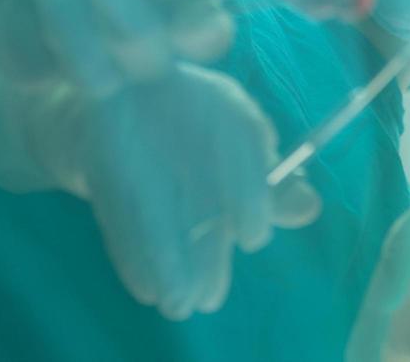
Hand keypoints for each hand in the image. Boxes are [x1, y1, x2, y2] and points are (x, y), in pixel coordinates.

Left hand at [0, 0, 232, 94]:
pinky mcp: (18, 56)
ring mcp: (71, 45)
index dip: (200, 33)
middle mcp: (121, 26)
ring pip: (97, 81)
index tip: (178, 11)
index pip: (204, 33)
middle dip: (133, 29)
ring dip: (76, 36)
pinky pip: (33, 73)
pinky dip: (22, 37)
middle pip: (154, 65)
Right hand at [9, 65, 321, 319]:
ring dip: (167, 264)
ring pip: (154, 209)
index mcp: (225, 108)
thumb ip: (275, 184)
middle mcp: (181, 117)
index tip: (252, 240)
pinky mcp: (99, 160)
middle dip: (205, 250)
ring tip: (179, 305)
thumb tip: (310, 209)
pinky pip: (116, 214)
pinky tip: (147, 289)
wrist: (117, 103)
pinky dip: (132, 256)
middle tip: (211, 298)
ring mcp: (136, 136)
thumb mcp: (241, 148)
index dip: (253, 197)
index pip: (245, 148)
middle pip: (196, 189)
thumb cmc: (197, 133)